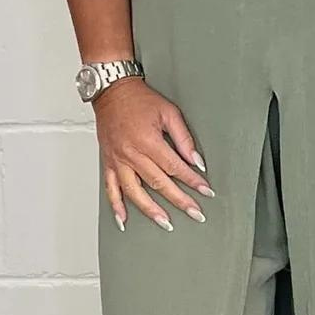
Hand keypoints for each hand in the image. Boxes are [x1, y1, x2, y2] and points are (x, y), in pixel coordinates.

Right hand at [93, 77, 213, 231]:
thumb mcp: (169, 112)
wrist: (112, 92)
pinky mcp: (109, 163)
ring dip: (151, 210)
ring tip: (166, 223)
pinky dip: (116, 206)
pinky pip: (111, 189)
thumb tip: (196, 160)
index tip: (205, 191)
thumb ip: (183, 138)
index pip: (175, 168)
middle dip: (180, 200)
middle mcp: (131, 154)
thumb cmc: (138, 100)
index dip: (192, 181)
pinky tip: (124, 219)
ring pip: (135, 192)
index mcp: (148, 141)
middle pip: (159, 184)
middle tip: (195, 213)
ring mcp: (118, 161)